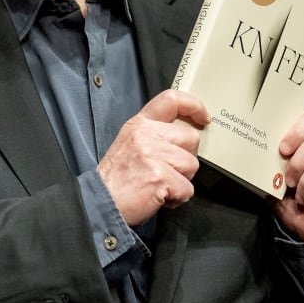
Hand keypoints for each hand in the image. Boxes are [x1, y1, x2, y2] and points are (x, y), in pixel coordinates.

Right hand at [97, 90, 209, 225]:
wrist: (100, 202)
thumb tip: (183, 135)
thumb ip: (155, 134)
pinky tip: (160, 197)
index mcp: (140, 124)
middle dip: (185, 158)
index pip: (172, 100)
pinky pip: (187, 188)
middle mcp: (146, 134)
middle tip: (167, 171)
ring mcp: (153, 154)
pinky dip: (178, 198)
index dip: (194, 105)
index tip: (203, 117)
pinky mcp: (160, 176)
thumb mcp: (130, 143)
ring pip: (192, 165)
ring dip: (181, 180)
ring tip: (160, 185)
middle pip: (191, 138)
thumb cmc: (117, 179)